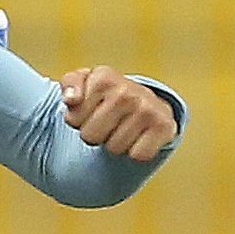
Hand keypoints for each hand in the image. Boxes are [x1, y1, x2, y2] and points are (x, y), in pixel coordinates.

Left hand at [59, 67, 177, 161]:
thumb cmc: (106, 95)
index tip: (89, 111)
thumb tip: (71, 100)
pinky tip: (138, 137)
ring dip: (115, 144)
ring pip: (114, 148)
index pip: (73, 120)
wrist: (146, 101)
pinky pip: (138, 155)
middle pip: (91, 137)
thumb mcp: (84, 82)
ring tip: (122, 128)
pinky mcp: (164, 126)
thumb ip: (70, 84)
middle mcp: (126, 91)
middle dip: (95, 135)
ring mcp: (147, 108)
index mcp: (103, 77)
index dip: (77, 121)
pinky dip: (136, 152)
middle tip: (106, 123)